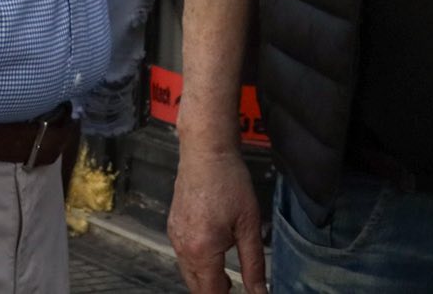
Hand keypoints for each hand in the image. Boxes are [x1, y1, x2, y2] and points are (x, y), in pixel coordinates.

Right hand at [169, 144, 265, 293]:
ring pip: (188, 273)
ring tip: (227, 278)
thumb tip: (259, 292)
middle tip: (234, 289)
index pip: (211, 293)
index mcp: (202, 250)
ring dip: (205, 280)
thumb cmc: (228, 181)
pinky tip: (212, 254)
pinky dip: (197, 263)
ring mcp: (175, 237)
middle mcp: (183, 247)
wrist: (206, 152)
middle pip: (196, 287)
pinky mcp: (173, 227)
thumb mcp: (249, 224)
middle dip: (215, 293)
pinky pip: (183, 256)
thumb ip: (253, 264)